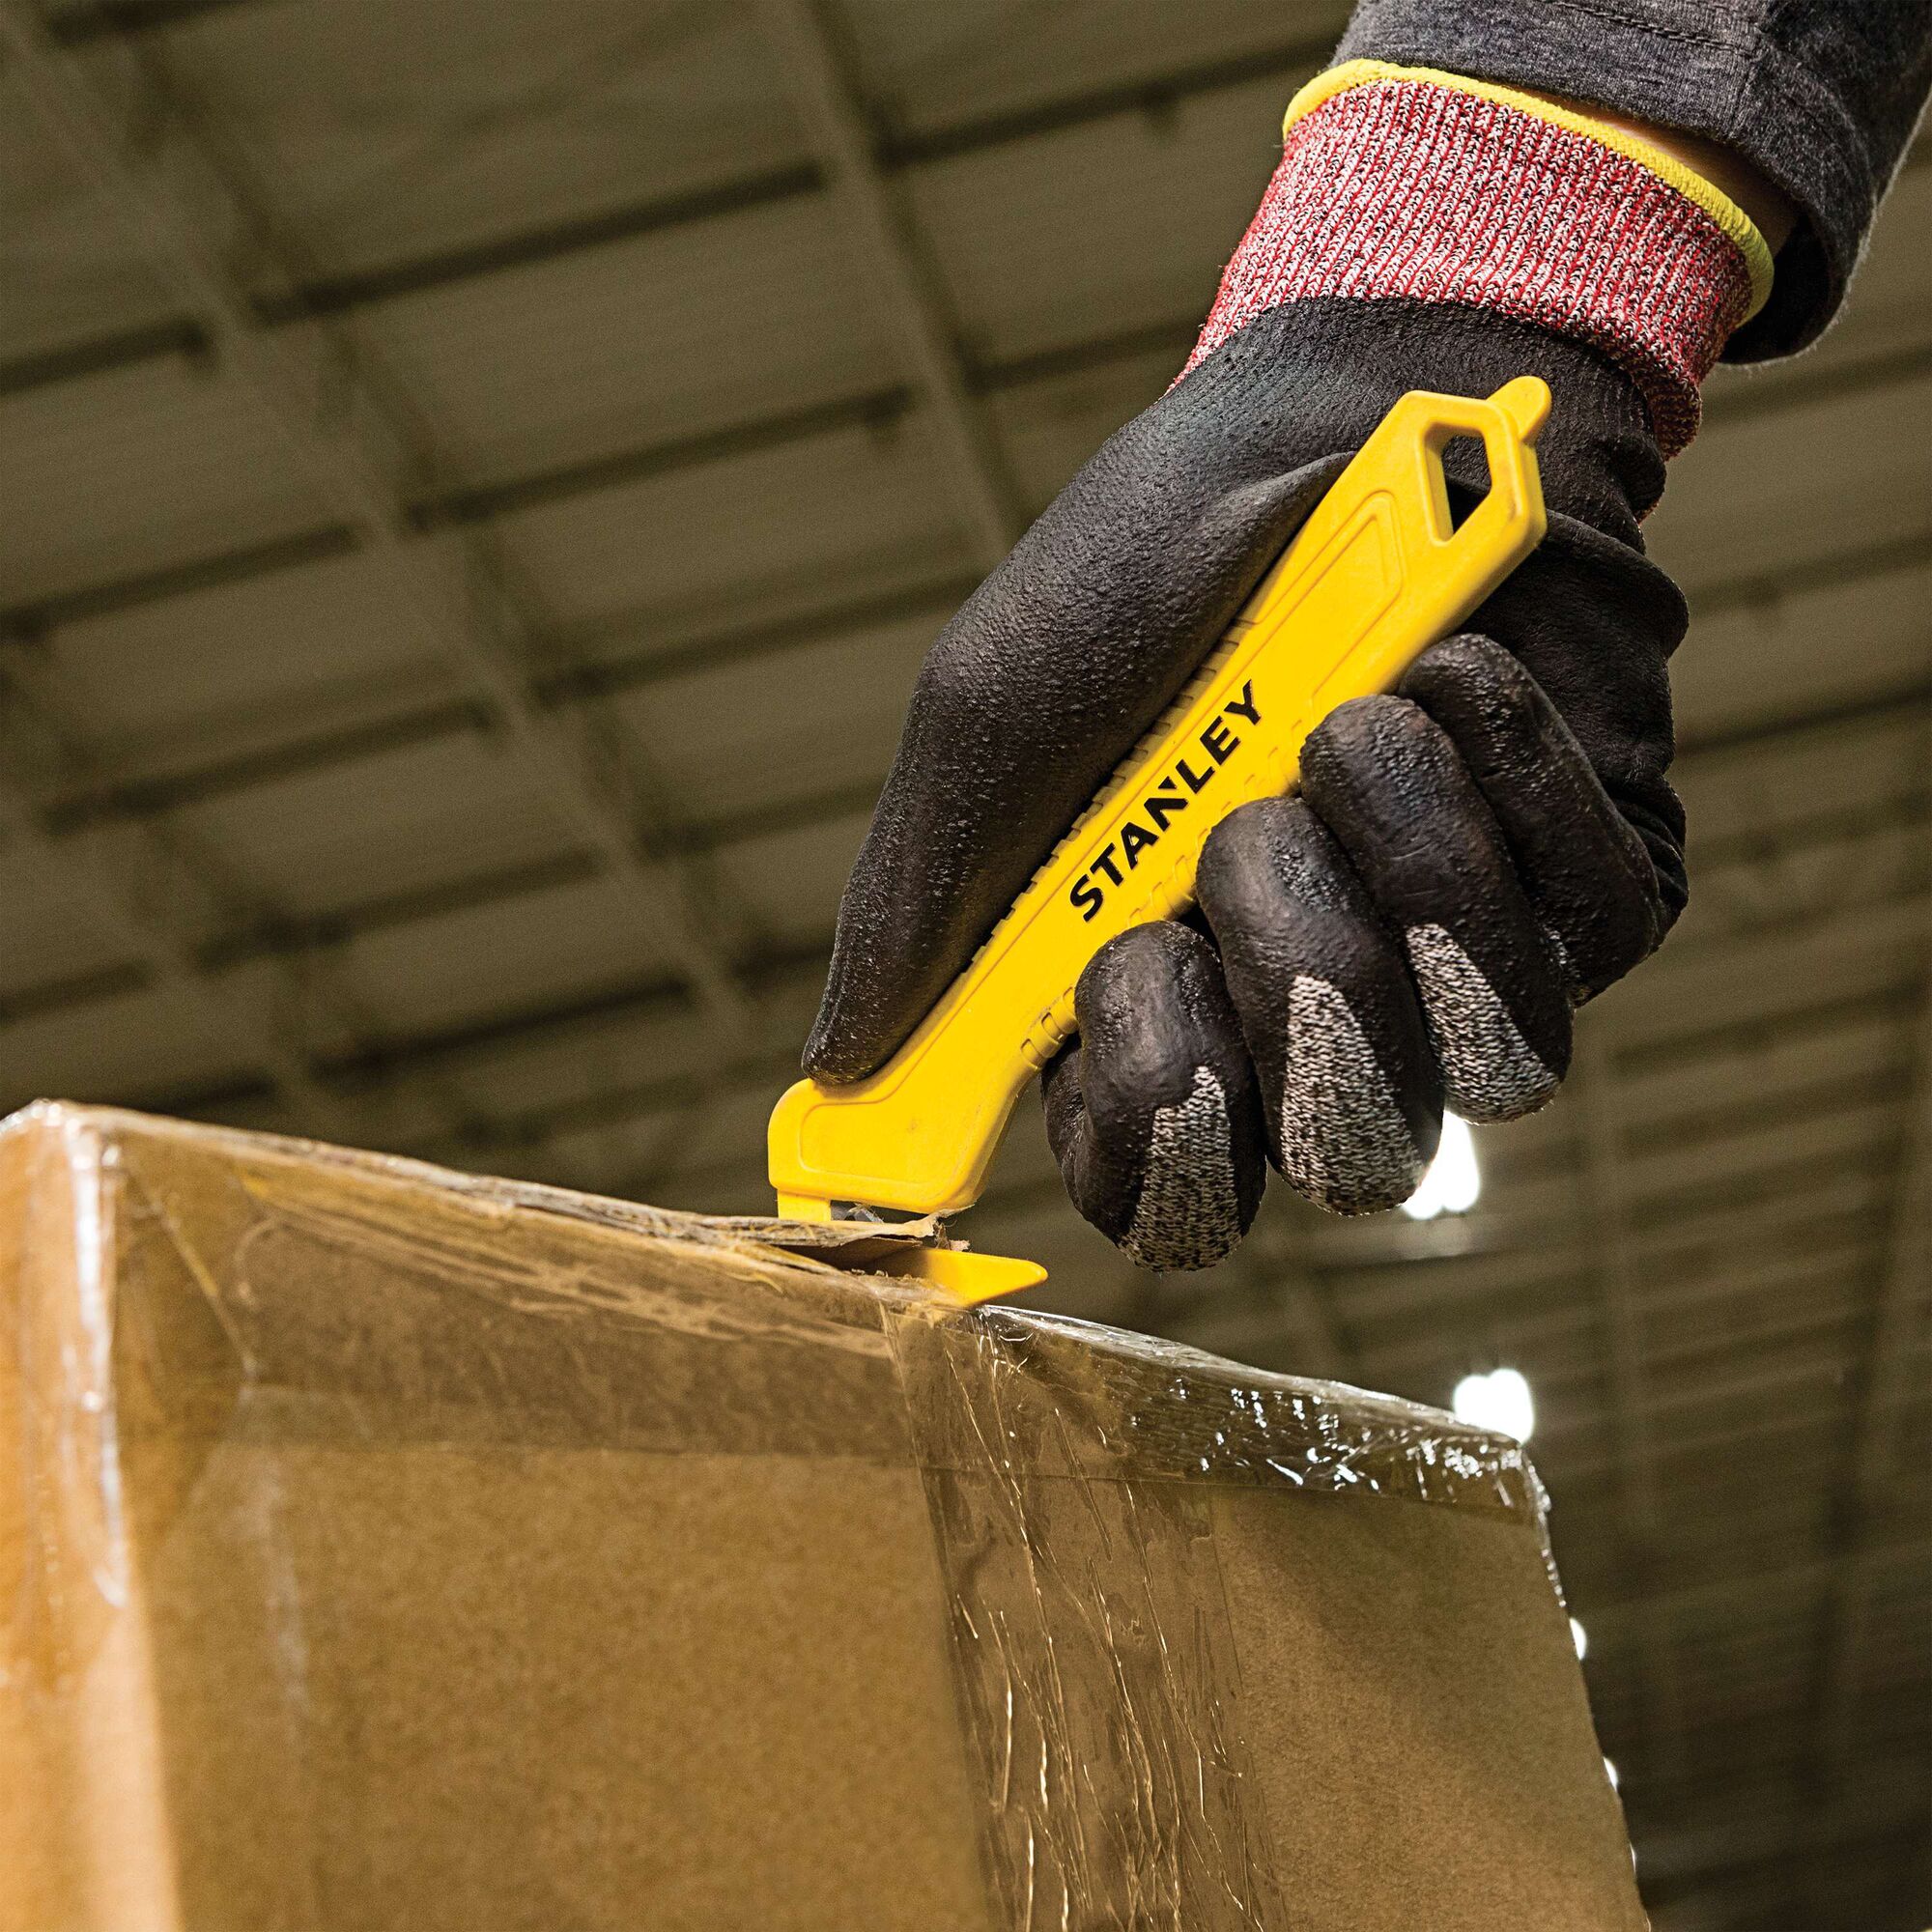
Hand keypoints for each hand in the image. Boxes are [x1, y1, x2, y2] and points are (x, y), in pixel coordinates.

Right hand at [805, 300, 1688, 1267]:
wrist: (1339, 403)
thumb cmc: (1148, 564)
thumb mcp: (991, 717)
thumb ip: (920, 902)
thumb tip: (834, 1067)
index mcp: (1156, 994)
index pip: (1172, 1181)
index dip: (1157, 1148)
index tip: (1123, 1038)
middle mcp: (1310, 1004)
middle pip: (1347, 1152)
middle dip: (1291, 978)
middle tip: (1238, 834)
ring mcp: (1460, 956)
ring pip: (1482, 1062)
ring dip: (1397, 862)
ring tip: (1346, 719)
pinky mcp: (1595, 886)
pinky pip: (1594, 925)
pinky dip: (1506, 776)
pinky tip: (1450, 672)